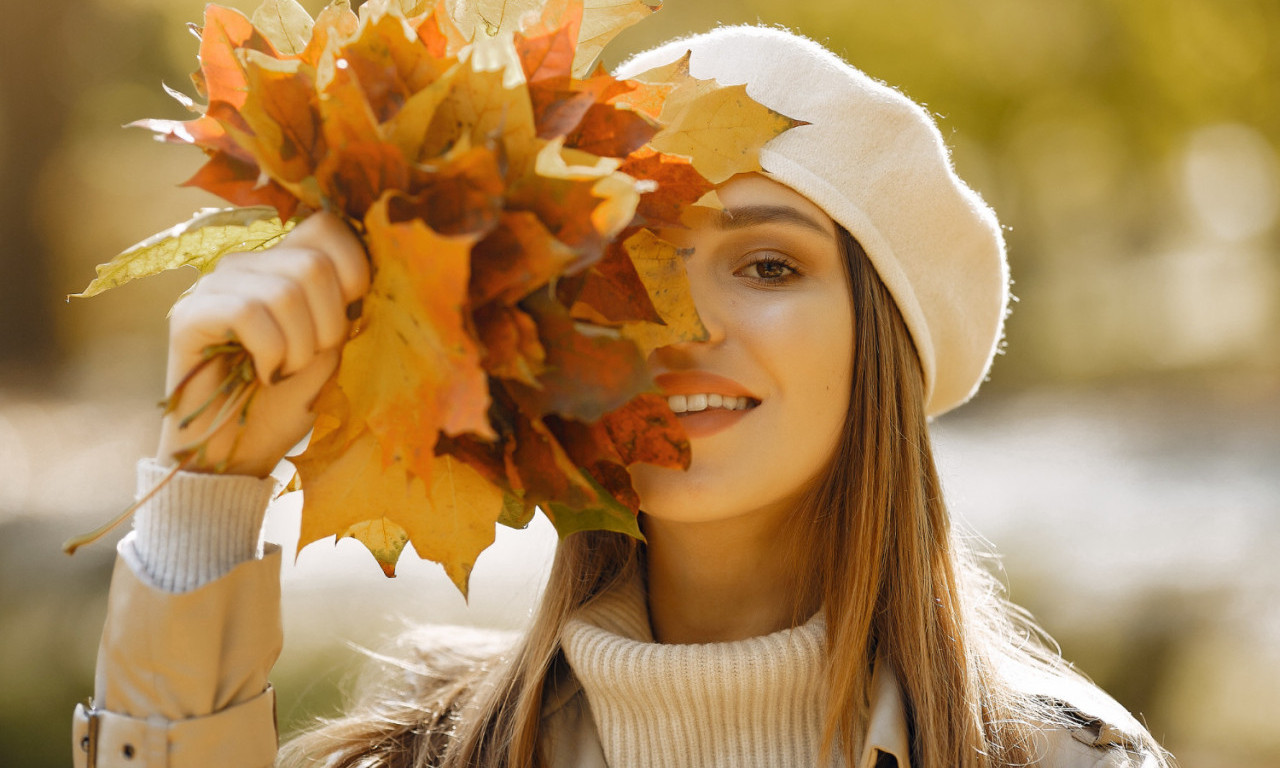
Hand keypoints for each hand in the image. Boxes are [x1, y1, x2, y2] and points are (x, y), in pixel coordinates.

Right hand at [156, 212, 369, 476]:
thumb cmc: (287, 402)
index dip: (353, 269)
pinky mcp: (188, 316)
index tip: (348, 316)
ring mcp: (213, 286)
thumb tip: (370, 271)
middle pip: (312, 263)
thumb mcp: (332, 347)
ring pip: (283, 291)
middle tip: (308, 359)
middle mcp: (245, 265)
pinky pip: (247, 313)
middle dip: (328, 324)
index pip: (327, 225)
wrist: (238, 454)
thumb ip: (345, 303)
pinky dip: (269, 352)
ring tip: (282, 371)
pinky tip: (261, 373)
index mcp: (283, 265)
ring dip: (298, 346)